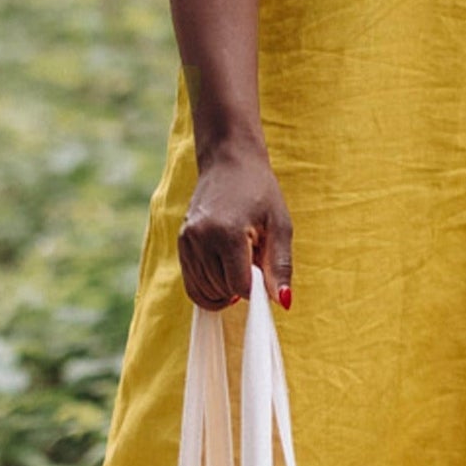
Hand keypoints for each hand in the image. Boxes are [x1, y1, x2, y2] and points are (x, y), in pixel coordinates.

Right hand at [177, 139, 292, 311]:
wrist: (229, 163)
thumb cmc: (260, 192)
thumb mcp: (280, 226)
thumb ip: (280, 266)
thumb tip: (284, 302)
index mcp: (228, 233)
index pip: (240, 285)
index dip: (257, 289)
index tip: (265, 275)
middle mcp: (201, 238)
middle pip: (223, 290)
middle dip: (242, 287)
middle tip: (254, 261)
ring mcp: (187, 241)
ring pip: (206, 291)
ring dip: (226, 288)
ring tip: (240, 261)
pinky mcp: (181, 244)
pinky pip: (192, 284)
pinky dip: (209, 288)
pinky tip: (225, 274)